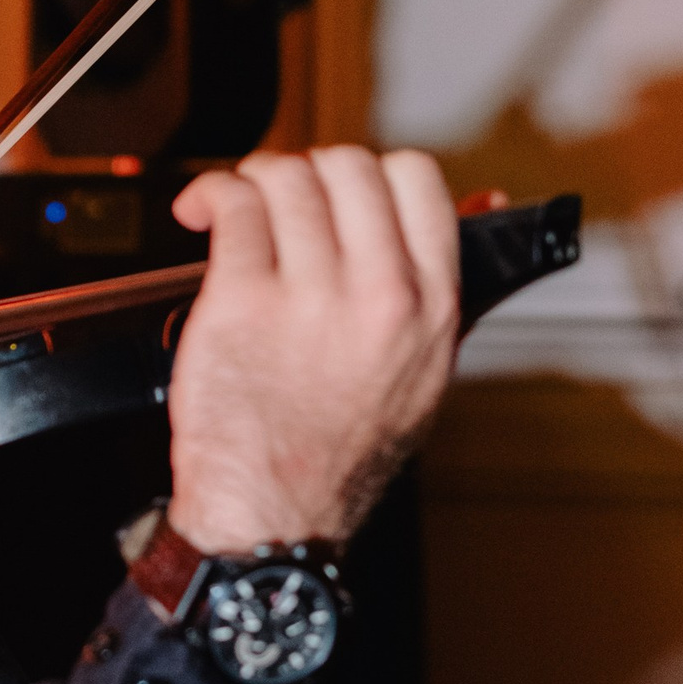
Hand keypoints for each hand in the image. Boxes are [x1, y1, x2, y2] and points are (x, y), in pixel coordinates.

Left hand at [165, 147, 459, 549]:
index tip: (341, 191)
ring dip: (255, 179)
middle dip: (308, 171)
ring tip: (238, 205)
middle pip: (348, 166)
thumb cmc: (338, 456)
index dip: (372, 171)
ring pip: (286, 178)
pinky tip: (201, 212)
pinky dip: (211, 196)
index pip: (418, 180)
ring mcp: (310, 297)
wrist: (273, 516)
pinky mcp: (241, 303)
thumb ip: (443, 289)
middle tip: (281, 200)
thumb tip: (480, 204)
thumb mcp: (423, 374)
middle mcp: (379, 295)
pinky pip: (232, 208)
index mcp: (430, 306)